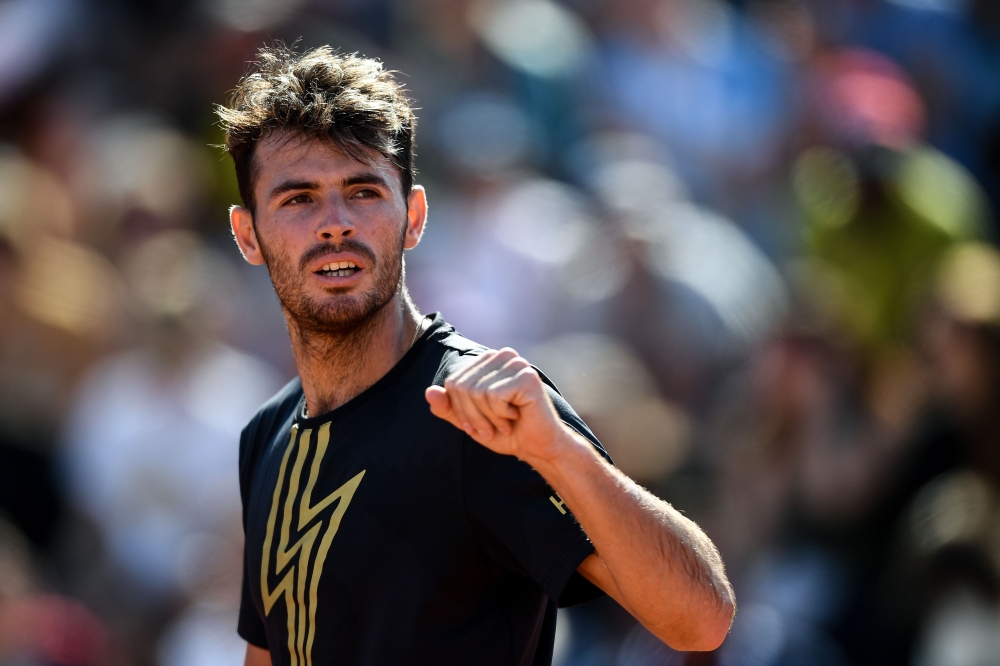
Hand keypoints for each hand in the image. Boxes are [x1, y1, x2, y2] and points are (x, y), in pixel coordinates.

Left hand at [425, 348, 567, 460]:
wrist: (537, 447)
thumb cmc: (505, 432)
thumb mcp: (470, 422)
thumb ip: (448, 408)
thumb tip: (429, 392)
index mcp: (487, 362)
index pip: (453, 382)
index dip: (460, 411)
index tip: (477, 426)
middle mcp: (501, 356)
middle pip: (463, 387)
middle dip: (474, 416)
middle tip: (492, 428)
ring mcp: (516, 363)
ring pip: (477, 391)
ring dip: (489, 418)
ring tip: (505, 423)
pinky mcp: (527, 376)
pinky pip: (494, 396)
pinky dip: (501, 415)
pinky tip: (517, 415)